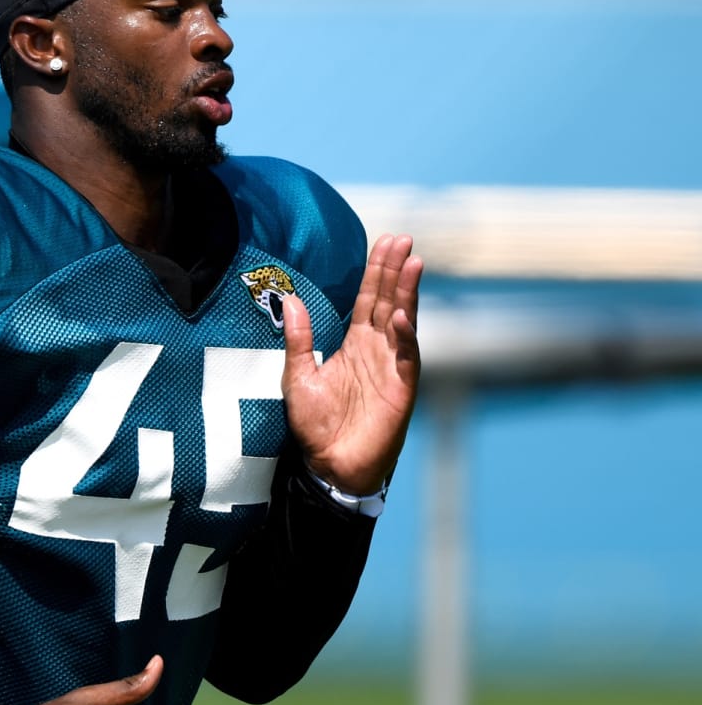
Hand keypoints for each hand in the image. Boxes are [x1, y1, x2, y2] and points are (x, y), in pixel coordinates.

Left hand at [282, 233, 421, 493]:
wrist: (330, 466)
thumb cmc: (315, 426)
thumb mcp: (297, 377)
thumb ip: (299, 339)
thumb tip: (291, 300)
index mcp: (355, 344)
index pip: (368, 299)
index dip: (376, 271)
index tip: (384, 242)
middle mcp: (377, 350)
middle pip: (388, 301)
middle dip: (395, 270)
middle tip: (402, 239)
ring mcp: (392, 367)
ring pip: (402, 321)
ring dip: (407, 293)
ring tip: (413, 263)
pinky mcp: (400, 389)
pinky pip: (406, 358)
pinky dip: (406, 337)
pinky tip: (403, 316)